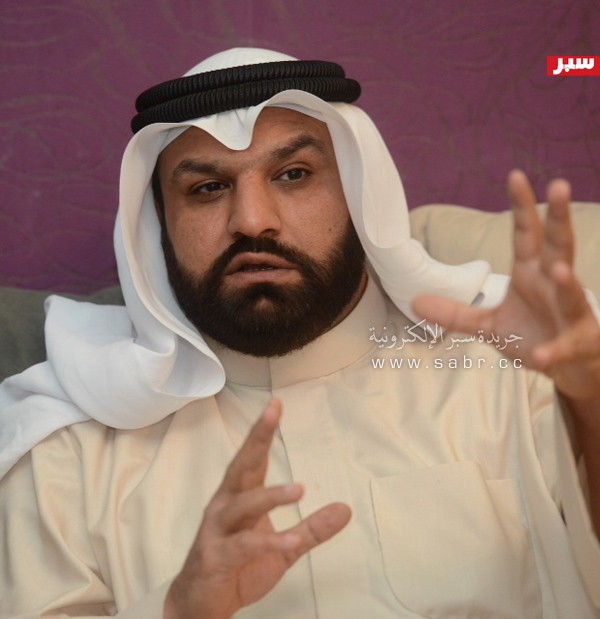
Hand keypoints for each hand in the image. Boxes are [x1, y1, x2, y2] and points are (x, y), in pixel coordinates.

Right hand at [163, 398, 350, 618]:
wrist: (200, 605)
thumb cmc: (238, 567)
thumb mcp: (284, 547)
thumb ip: (312, 528)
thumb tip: (345, 509)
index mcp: (239, 497)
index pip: (252, 458)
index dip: (262, 431)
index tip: (276, 404)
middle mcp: (225, 507)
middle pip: (241, 466)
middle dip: (257, 438)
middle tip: (272, 413)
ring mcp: (217, 531)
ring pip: (242, 505)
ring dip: (270, 495)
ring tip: (299, 489)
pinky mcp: (215, 558)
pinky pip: (243, 546)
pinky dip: (267, 541)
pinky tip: (290, 539)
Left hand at [412, 170, 599, 401]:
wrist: (567, 368)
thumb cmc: (533, 336)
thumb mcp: (488, 325)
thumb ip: (455, 313)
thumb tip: (414, 302)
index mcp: (531, 274)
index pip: (526, 234)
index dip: (521, 206)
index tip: (515, 175)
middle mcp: (553, 285)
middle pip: (558, 247)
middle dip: (559, 219)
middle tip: (558, 185)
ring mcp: (571, 313)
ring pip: (572, 293)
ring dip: (567, 282)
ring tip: (559, 270)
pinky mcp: (578, 343)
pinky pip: (566, 346)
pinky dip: (554, 351)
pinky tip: (541, 356)